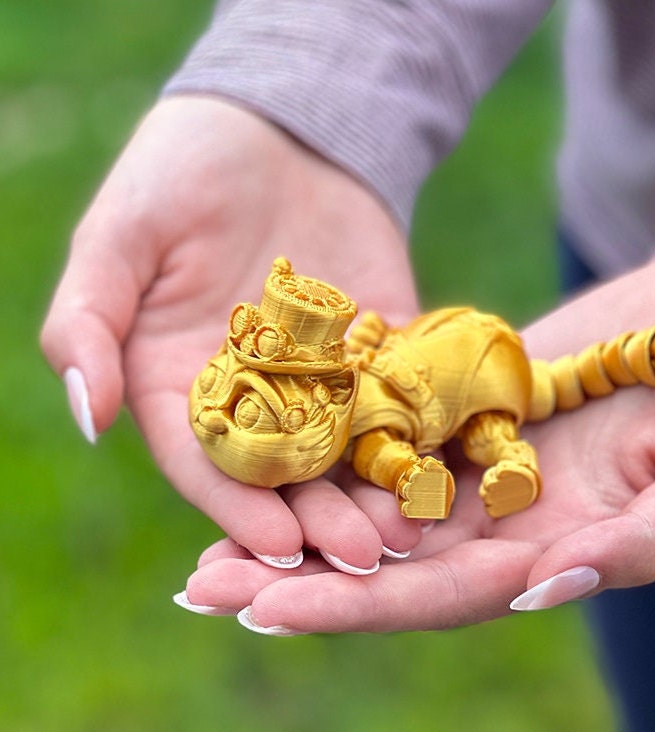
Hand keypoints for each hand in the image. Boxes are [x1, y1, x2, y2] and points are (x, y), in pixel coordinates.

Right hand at [40, 95, 423, 569]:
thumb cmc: (181, 173)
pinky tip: (447, 467)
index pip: (208, 466)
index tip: (280, 547)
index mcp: (183, 387)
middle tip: (363, 557)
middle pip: (288, 476)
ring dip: (378, 495)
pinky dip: (420, 435)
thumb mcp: (119, 237)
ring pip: (349, 453)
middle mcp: (255, 398)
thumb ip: (88, 322)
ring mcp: (323, 380)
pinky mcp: (380, 352)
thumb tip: (89, 415)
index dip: (240, 511)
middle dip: (323, 519)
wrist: (277, 131)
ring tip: (412, 530)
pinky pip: (400, 401)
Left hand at [176, 257, 654, 632]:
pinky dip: (337, 440)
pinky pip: (395, 423)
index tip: (269, 612)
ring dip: (298, 512)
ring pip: (375, 496)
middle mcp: (506, 516)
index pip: (442, 594)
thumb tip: (546, 590)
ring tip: (211, 525)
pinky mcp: (473, 399)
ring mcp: (485, 458)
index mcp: (555, 550)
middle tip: (203, 584)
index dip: (357, 607)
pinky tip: (275, 438)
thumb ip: (642, 545)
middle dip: (296, 576)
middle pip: (385, 557)